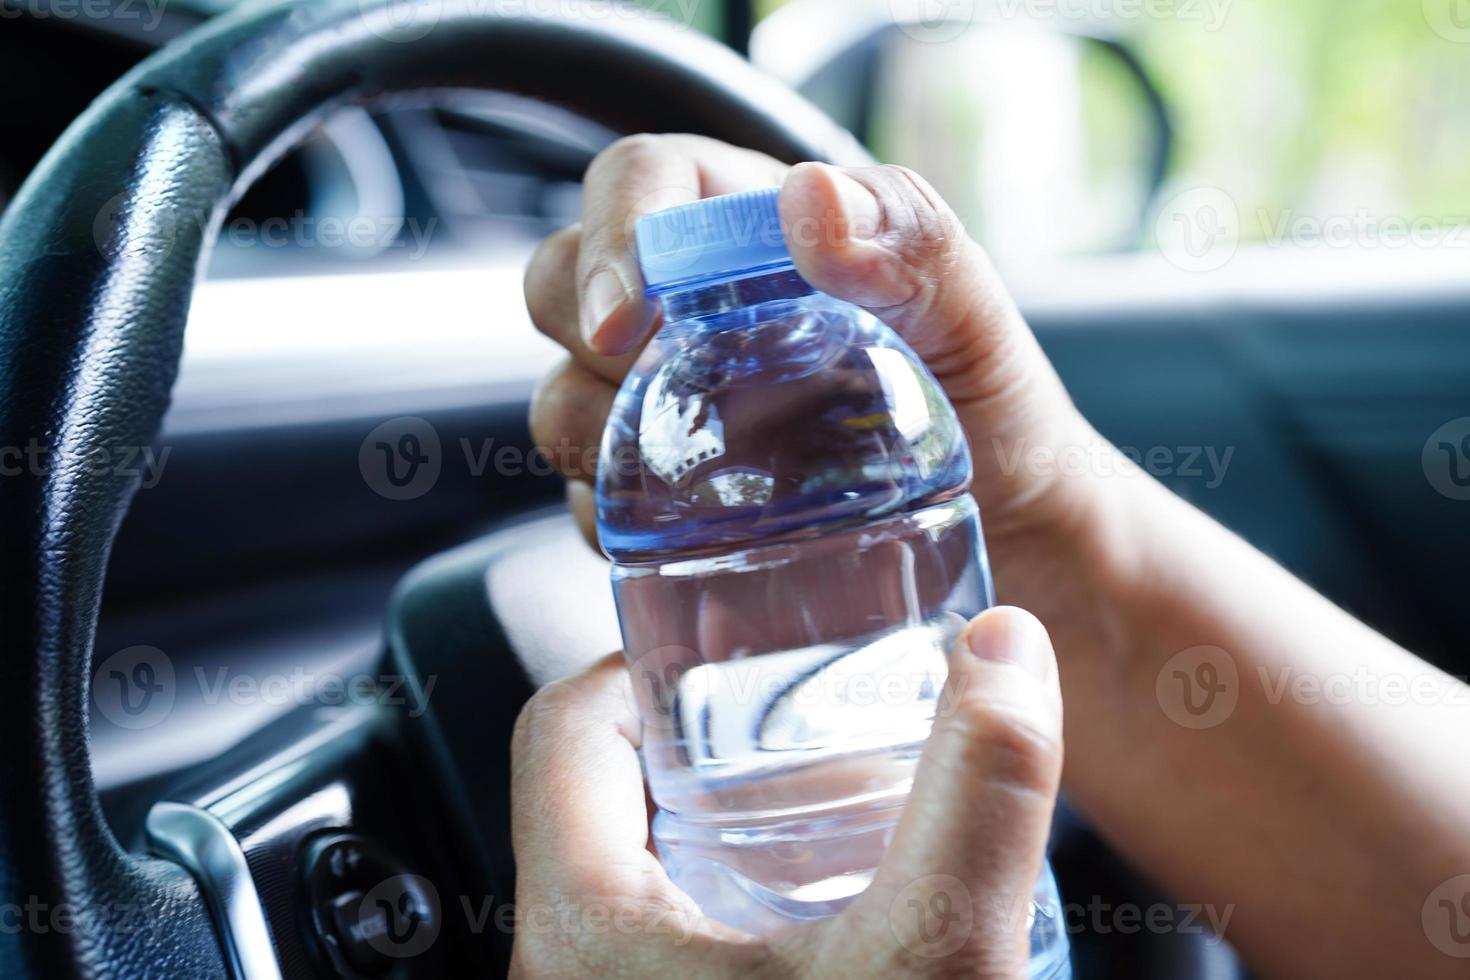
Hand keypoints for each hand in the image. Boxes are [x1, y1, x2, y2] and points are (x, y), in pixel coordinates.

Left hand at [509, 607, 1063, 978]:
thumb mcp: (934, 959)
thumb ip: (978, 799)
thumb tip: (1006, 651)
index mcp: (580, 925)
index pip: (561, 728)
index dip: (644, 663)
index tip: (733, 647)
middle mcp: (568, 970)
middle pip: (603, 796)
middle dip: (709, 744)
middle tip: (802, 721)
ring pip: (636, 874)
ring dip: (725, 826)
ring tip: (827, 804)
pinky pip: (664, 943)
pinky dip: (736, 902)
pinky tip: (832, 913)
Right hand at [525, 134, 1104, 557]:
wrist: (1007, 536)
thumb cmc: (994, 410)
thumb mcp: (976, 321)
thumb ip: (912, 243)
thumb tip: (810, 200)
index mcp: (757, 236)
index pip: (642, 182)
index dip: (611, 233)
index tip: (630, 318)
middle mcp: (696, 312)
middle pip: (565, 285)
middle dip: (587, 339)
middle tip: (657, 398)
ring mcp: (671, 402)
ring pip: (564, 397)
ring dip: (595, 440)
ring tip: (694, 479)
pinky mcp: (664, 490)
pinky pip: (593, 496)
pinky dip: (620, 518)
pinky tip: (694, 534)